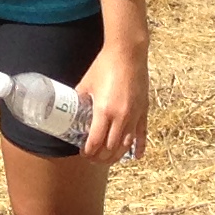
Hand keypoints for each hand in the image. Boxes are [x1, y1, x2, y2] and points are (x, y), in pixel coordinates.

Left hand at [76, 36, 150, 163]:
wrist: (127, 54)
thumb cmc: (104, 66)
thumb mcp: (86, 83)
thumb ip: (79, 98)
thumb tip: (70, 108)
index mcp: (105, 110)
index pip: (96, 141)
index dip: (89, 151)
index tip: (83, 153)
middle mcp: (121, 116)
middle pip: (111, 148)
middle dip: (101, 157)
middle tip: (93, 159)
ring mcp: (134, 115)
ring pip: (126, 145)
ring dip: (117, 156)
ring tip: (107, 159)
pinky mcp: (144, 111)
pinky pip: (142, 134)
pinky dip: (139, 147)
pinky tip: (136, 156)